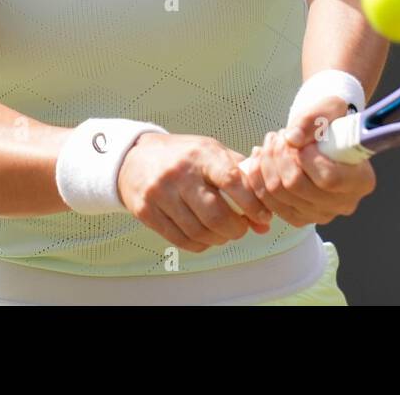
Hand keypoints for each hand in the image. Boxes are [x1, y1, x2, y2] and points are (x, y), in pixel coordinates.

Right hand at [118, 133, 274, 251]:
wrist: (135, 157)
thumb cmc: (183, 156)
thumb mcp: (213, 154)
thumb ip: (243, 180)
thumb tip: (264, 220)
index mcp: (202, 155)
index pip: (232, 180)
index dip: (252, 203)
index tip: (263, 215)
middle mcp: (179, 173)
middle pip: (215, 214)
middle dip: (236, 229)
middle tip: (242, 229)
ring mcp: (160, 193)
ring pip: (198, 231)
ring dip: (219, 239)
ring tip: (224, 233)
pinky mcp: (146, 212)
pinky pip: (180, 239)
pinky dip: (199, 245)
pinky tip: (206, 238)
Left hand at [242, 96, 376, 227]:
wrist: (324, 136)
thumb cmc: (333, 122)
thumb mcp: (330, 108)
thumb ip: (314, 119)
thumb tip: (293, 138)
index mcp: (361, 180)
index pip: (329, 179)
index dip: (306, 157)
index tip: (298, 139)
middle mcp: (344, 203)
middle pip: (297, 187)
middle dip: (280, 156)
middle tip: (279, 136)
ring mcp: (320, 214)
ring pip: (278, 193)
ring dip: (267, 163)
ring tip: (271, 143)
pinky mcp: (299, 218)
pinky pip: (268, 202)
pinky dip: (258, 178)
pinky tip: (261, 158)